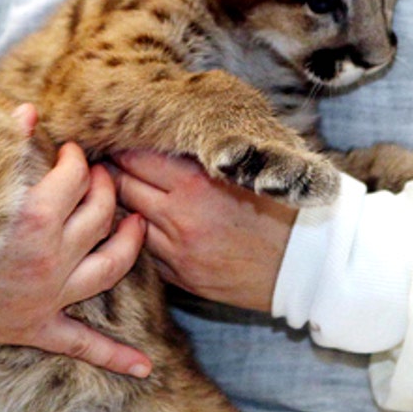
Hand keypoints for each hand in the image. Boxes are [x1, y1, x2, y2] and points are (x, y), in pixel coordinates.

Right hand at [0, 104, 150, 376]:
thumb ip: (0, 144)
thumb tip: (28, 111)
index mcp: (33, 218)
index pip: (76, 177)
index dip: (77, 158)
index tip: (70, 151)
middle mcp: (49, 258)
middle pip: (100, 216)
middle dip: (105, 188)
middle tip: (101, 176)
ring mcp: (47, 296)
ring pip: (110, 268)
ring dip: (130, 245)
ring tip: (136, 224)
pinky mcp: (37, 328)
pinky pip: (83, 344)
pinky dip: (114, 356)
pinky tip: (144, 367)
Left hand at [113, 149, 296, 312]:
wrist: (307, 264)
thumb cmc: (280, 207)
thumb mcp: (243, 170)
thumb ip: (199, 157)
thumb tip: (159, 135)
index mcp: (196, 182)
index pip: (136, 157)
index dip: (121, 146)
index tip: (116, 140)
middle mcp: (180, 216)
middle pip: (122, 186)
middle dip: (112, 173)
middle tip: (106, 162)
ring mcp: (177, 250)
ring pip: (127, 219)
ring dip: (122, 205)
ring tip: (121, 191)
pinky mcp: (180, 276)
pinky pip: (143, 250)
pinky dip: (139, 235)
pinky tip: (144, 224)